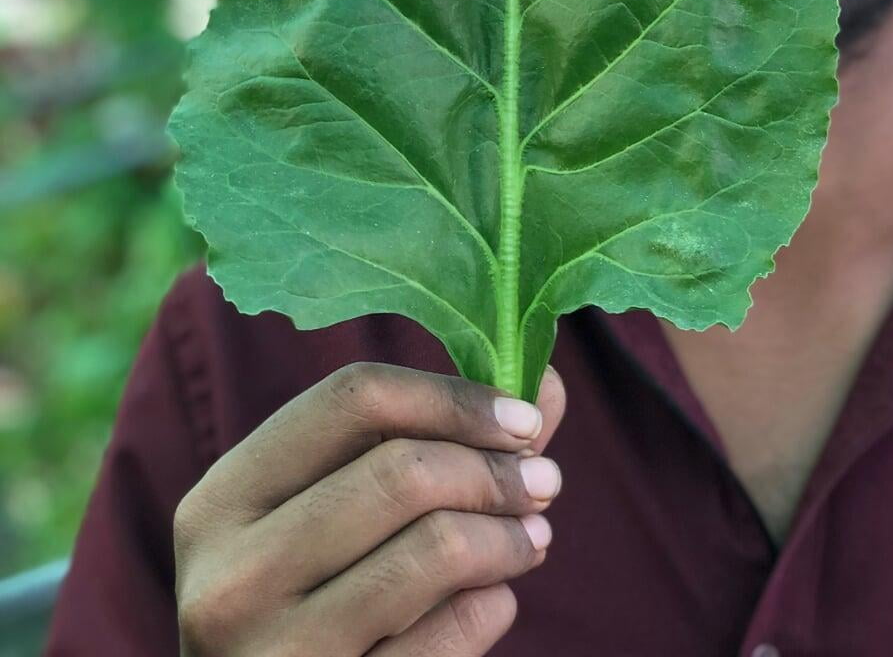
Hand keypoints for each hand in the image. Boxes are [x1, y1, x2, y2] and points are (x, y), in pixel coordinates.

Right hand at [174, 361, 565, 654]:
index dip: (452, 396)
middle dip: (494, 470)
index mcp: (223, 501)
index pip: (353, 398)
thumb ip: (429, 442)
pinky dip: (494, 605)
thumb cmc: (306, 598)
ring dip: (507, 535)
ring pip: (434, 550)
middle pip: (402, 471)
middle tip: (545, 481)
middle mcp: (232, 577)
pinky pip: (449, 638)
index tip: (521, 419)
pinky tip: (497, 597)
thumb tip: (546, 384)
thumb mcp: (329, 514)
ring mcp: (274, 654)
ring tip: (533, 536)